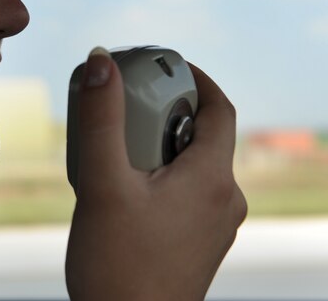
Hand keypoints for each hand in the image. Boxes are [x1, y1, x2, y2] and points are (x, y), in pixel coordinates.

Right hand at [65, 47, 246, 300]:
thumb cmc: (118, 266)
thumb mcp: (102, 184)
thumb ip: (101, 119)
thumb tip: (103, 61)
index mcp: (213, 179)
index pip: (220, 109)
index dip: (196, 78)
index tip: (166, 64)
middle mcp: (226, 200)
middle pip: (204, 136)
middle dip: (167, 112)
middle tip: (129, 105)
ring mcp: (216, 226)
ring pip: (195, 165)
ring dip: (162, 145)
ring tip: (119, 147)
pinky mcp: (201, 244)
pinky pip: (189, 192)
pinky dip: (163, 174)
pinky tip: (126, 188)